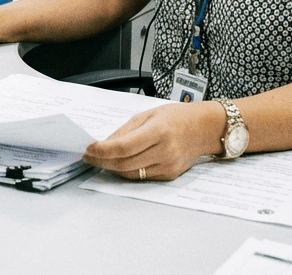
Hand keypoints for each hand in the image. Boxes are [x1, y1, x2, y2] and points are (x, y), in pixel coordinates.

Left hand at [82, 102, 217, 181]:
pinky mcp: (169, 175)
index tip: (87, 149)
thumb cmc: (176, 117)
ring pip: (130, 174)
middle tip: (89, 157)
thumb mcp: (148, 115)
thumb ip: (125, 130)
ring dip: (111, 168)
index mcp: (158, 131)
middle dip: (101, 161)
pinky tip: (119, 163)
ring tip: (100, 159)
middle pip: (124, 164)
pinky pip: (141, 176)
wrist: (204, 129)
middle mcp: (164, 151)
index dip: (101, 151)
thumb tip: (104, 144)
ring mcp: (168, 166)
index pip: (123, 147)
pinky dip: (127, 171)